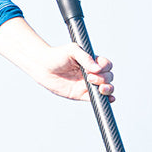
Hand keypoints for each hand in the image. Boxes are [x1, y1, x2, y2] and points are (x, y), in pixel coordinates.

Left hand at [0, 17, 114, 101]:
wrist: (42, 66)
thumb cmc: (57, 55)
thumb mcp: (72, 51)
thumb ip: (85, 58)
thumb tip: (97, 68)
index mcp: (91, 62)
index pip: (106, 66)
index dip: (104, 68)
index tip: (95, 69)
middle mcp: (91, 73)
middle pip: (108, 77)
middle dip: (104, 79)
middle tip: (89, 78)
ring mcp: (87, 84)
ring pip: (105, 88)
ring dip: (108, 89)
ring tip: (101, 89)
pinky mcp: (81, 94)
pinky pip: (95, 98)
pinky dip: (104, 100)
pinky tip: (109, 99)